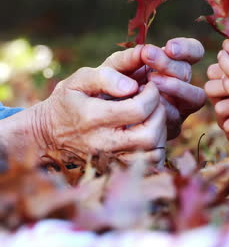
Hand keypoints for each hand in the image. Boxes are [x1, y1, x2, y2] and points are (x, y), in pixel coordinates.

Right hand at [0, 64, 165, 170]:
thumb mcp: (78, 80)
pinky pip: (149, 165)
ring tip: (153, 114)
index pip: (138, 109)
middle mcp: (103, 143)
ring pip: (153, 153)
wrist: (49, 133)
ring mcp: (110, 160)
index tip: (149, 85)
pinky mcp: (116, 169)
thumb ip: (105, 76)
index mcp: (93, 117)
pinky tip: (149, 129)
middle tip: (155, 99)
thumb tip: (132, 86)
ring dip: (161, 130)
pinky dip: (157, 147)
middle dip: (159, 112)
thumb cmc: (67, 101)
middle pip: (149, 135)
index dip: (151, 94)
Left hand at [102, 38, 205, 139]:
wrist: (96, 118)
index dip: (187, 48)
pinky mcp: (172, 127)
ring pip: (194, 97)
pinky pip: (178, 117)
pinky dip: (165, 109)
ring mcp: (178, 107)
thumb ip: (126, 58)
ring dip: (175, 86)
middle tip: (148, 57)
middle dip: (169, 64)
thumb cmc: (107, 87)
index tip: (169, 47)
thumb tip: (142, 52)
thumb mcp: (112, 69)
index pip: (194, 52)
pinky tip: (146, 103)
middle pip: (188, 72)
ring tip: (152, 81)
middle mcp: (179, 84)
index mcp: (170, 64)